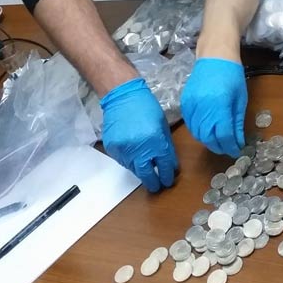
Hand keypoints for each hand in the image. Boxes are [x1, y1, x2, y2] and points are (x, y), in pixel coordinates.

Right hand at [100, 78, 177, 192]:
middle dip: (154, 183)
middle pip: (147, 175)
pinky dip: (130, 161)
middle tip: (157, 186)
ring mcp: (124, 151)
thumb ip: (166, 146)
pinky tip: (133, 153)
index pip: (164, 167)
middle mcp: (140, 150)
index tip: (168, 180)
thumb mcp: (162, 126)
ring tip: (145, 167)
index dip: (167, 176)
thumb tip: (169, 164)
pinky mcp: (113, 150)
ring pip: (134, 170)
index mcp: (156, 143)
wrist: (122, 96)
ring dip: (141, 170)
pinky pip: (123, 161)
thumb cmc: (146, 107)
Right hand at [180, 58, 246, 156]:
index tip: (236, 150)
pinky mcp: (184, 103)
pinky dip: (198, 132)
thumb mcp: (240, 99)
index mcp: (220, 106)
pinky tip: (207, 131)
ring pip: (197, 133)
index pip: (223, 135)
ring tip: (218, 141)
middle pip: (208, 137)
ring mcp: (191, 105)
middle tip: (227, 148)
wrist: (214, 56)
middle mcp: (203, 108)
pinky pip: (190, 124)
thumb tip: (237, 142)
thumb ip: (237, 122)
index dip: (230, 146)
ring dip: (208, 141)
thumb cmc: (232, 76)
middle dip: (219, 146)